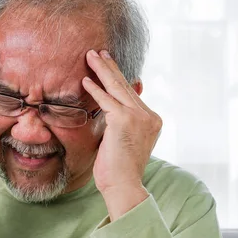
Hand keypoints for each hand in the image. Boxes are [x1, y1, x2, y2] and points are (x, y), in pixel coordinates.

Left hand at [82, 49, 161, 219]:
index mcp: (152, 120)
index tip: (108, 66)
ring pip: (116, 87)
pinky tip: (85, 80)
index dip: (119, 79)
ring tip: (91, 56)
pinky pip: (106, 100)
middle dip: (110, 67)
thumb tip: (109, 111)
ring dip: (102, 69)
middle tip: (99, 52)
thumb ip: (121, 123)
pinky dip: (94, 89)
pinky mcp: (123, 120)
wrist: (123, 185)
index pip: (132, 94)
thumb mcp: (124, 141)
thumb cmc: (119, 169)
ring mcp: (138, 117)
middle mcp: (148, 116)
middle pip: (125, 86)